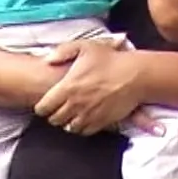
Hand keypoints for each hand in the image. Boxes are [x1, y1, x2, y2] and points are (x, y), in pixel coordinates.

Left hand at [34, 38, 154, 134]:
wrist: (135, 75)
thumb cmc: (110, 60)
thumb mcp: (85, 47)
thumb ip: (62, 51)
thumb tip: (47, 60)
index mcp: (68, 87)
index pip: (43, 108)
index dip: (42, 106)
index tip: (47, 102)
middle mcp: (75, 104)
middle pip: (54, 120)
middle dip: (54, 114)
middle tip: (59, 108)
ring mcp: (88, 115)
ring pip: (68, 127)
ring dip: (67, 121)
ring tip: (72, 113)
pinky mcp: (101, 122)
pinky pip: (84, 131)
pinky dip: (82, 127)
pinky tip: (84, 117)